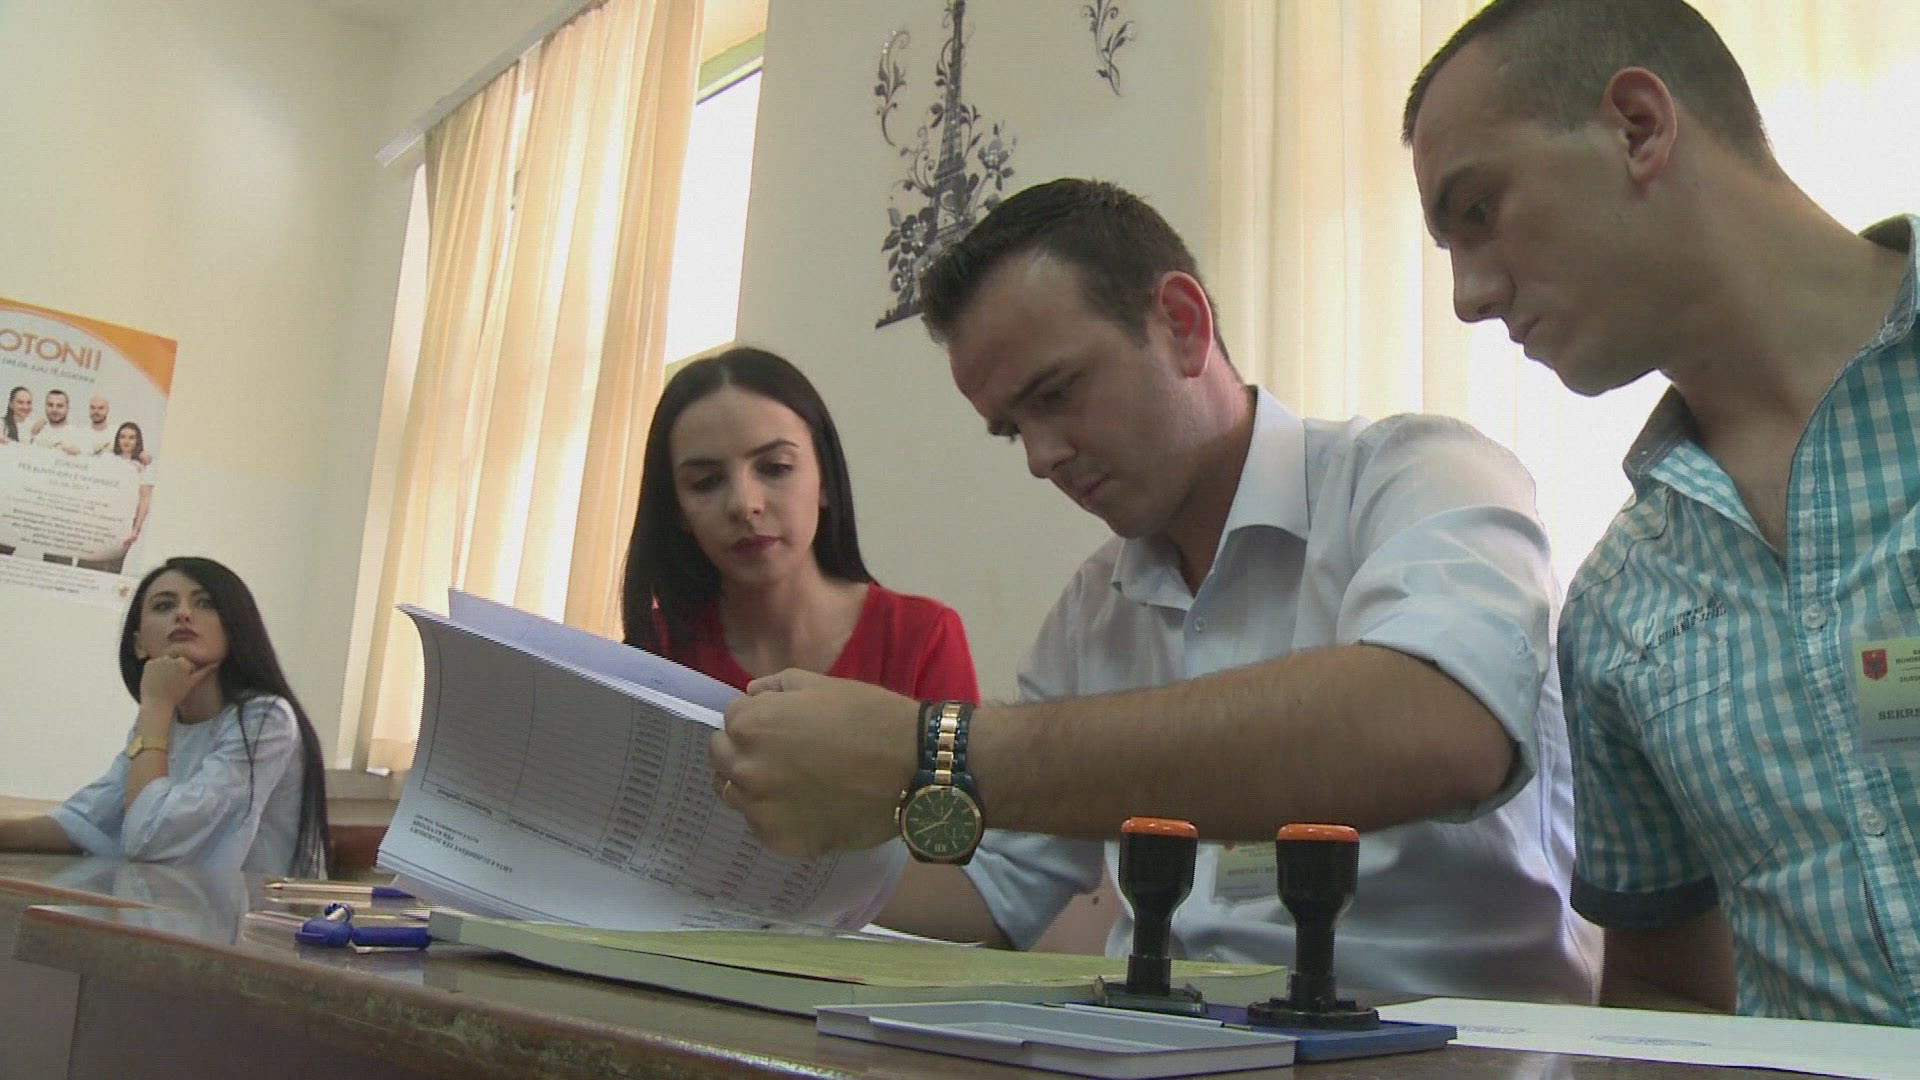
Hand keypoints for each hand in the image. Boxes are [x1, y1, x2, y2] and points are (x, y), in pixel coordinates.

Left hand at [138, 651, 217, 718]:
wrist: (157, 703)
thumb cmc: (177, 694)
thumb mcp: (192, 683)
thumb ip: (204, 671)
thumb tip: (217, 663)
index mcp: (183, 663)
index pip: (185, 663)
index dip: (184, 673)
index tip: (179, 683)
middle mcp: (171, 658)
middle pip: (174, 660)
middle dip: (173, 668)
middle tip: (170, 683)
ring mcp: (158, 660)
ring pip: (164, 661)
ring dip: (163, 668)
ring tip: (163, 681)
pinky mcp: (148, 663)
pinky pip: (153, 663)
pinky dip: (154, 669)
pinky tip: (155, 679)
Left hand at [712, 670, 919, 857]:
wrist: (913, 768)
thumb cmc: (869, 716)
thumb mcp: (822, 684)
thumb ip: (776, 687)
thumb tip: (752, 696)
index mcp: (751, 726)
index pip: (731, 719)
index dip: (757, 718)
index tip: (782, 724)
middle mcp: (744, 770)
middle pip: (722, 759)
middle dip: (745, 751)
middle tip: (784, 752)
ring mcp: (761, 811)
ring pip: (735, 795)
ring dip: (754, 785)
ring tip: (792, 781)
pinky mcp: (781, 842)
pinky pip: (761, 826)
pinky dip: (776, 815)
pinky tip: (806, 805)